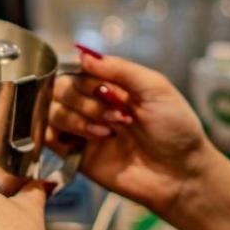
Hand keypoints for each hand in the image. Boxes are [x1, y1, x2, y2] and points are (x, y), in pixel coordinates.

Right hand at [48, 47, 219, 217]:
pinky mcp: (77, 155)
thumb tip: (84, 55)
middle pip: (59, 88)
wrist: (181, 173)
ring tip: (108, 132)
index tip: (105, 90)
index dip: (86, 78)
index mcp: (112, 86)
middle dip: (84, 100)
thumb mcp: (155, 87)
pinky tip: (92, 140)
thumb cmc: (176, 129)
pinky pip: (49, 139)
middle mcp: (94, 105)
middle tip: (115, 116)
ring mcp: (83, 130)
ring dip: (77, 118)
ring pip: (52, 112)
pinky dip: (61, 136)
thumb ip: (120, 69)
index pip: (77, 69)